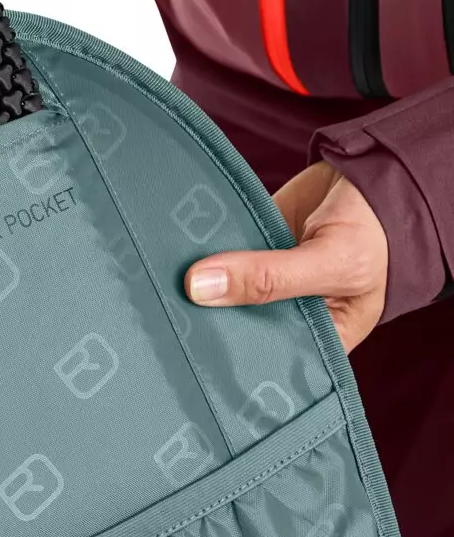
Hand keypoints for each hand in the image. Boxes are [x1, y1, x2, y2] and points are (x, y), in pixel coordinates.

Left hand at [183, 160, 386, 350]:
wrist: (370, 177)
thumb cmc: (375, 236)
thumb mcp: (332, 264)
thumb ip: (271, 278)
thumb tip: (200, 287)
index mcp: (319, 338)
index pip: (268, 359)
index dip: (232, 356)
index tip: (192, 350)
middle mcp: (287, 312)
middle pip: (237, 322)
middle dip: (205, 316)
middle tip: (166, 315)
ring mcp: (264, 277)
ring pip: (222, 285)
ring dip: (195, 281)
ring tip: (160, 285)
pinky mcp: (249, 244)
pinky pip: (218, 250)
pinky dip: (198, 249)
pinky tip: (170, 251)